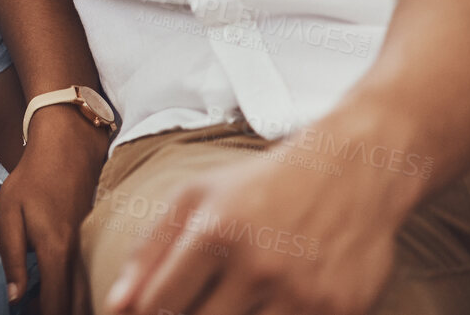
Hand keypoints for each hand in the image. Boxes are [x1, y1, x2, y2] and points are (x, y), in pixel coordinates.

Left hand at [0, 105, 110, 314]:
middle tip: (35, 310)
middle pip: (77, 305)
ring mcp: (95, 246)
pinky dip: (80, 288)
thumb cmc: (33, 177)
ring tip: (45, 298)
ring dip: (72, 302)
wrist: (70, 143)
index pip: (56, 305)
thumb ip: (11, 258)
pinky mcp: (99, 239)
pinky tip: (60, 283)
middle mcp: (81, 253)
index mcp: (57, 250)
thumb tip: (14, 298)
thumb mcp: (9, 214)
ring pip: (89, 292)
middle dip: (61, 312)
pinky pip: (92, 275)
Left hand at [104, 140, 410, 314]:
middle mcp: (258, 264)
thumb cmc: (262, 185)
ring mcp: (302, 293)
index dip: (149, 314)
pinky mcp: (340, 310)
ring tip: (235, 296)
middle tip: (203, 299)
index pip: (159, 304)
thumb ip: (149, 252)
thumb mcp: (197, 198)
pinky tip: (273, 299)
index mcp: (215, 232)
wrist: (354, 169)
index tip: (157, 309)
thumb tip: (115, 307)